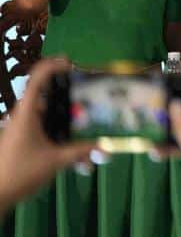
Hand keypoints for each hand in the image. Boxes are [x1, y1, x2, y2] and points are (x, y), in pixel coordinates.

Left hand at [0, 57, 95, 214]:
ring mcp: (22, 129)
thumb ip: (81, 151)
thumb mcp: (55, 161)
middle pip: (48, 96)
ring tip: (90, 131)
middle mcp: (23, 116)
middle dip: (72, 98)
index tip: (73, 64)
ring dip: (69, 124)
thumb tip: (105, 145)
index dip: (54, 65)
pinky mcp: (23, 141)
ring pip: (49, 117)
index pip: (37, 78)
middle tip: (93, 101)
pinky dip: (61, 137)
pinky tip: (77, 156)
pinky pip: (45, 131)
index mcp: (27, 113)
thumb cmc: (20, 172)